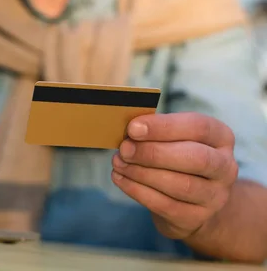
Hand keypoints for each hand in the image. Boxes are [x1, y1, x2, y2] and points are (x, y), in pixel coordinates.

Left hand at [111, 112, 238, 239]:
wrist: (191, 201)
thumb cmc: (176, 157)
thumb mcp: (174, 139)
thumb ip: (156, 132)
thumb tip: (129, 131)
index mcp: (221, 137)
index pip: (199, 127)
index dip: (164, 127)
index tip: (133, 128)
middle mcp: (225, 167)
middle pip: (196, 158)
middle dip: (154, 153)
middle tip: (124, 149)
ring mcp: (215, 196)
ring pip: (181, 185)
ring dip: (142, 173)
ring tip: (118, 163)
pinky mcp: (197, 218)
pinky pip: (166, 205)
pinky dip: (137, 191)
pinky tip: (120, 178)